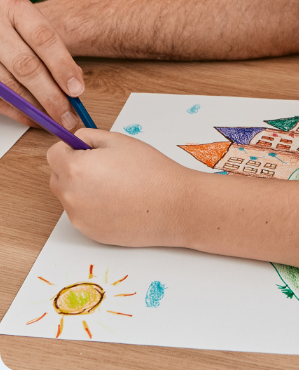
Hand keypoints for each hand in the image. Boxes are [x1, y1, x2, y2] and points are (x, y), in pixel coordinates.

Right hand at [0, 0, 83, 130]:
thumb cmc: (15, 27)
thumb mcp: (34, 25)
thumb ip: (52, 51)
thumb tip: (74, 87)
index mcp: (15, 9)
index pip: (43, 38)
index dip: (62, 66)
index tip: (77, 90)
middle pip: (26, 65)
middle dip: (50, 95)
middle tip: (68, 116)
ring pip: (9, 86)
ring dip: (34, 108)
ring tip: (54, 120)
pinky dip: (17, 112)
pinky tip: (34, 117)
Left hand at [47, 129, 190, 246]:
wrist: (173, 206)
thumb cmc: (151, 172)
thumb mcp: (120, 140)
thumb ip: (90, 137)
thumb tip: (76, 140)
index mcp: (75, 168)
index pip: (53, 154)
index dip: (70, 148)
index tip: (86, 150)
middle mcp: (71, 195)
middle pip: (57, 177)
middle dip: (73, 168)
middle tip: (105, 166)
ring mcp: (79, 217)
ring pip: (70, 197)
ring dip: (84, 188)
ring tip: (116, 185)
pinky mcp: (90, 232)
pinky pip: (83, 214)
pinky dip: (95, 207)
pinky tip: (120, 201)